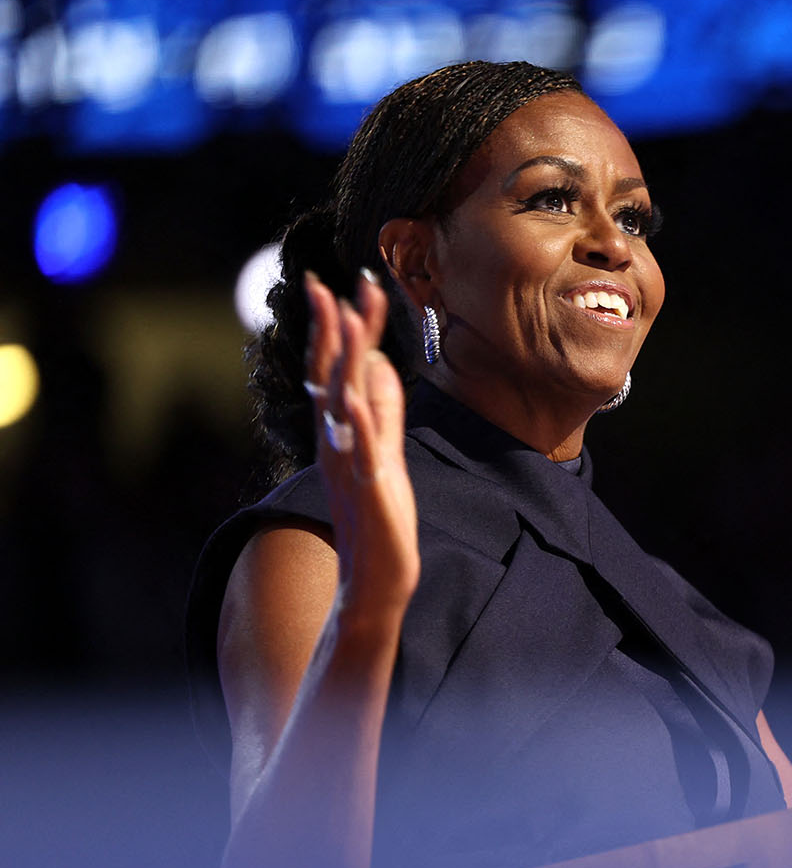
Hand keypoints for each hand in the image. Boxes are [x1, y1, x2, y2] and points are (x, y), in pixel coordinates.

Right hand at [304, 269, 419, 615]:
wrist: (373, 582)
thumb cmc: (380, 519)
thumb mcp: (384, 454)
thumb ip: (384, 412)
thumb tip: (382, 367)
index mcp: (340, 433)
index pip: (332, 371)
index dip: (333, 329)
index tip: (336, 287)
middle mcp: (337, 443)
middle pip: (330, 376)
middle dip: (332, 330)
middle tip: (331, 285)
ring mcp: (351, 464)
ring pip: (342, 402)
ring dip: (344, 359)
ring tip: (347, 318)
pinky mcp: (370, 488)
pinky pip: (362, 448)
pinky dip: (359, 419)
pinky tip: (355, 394)